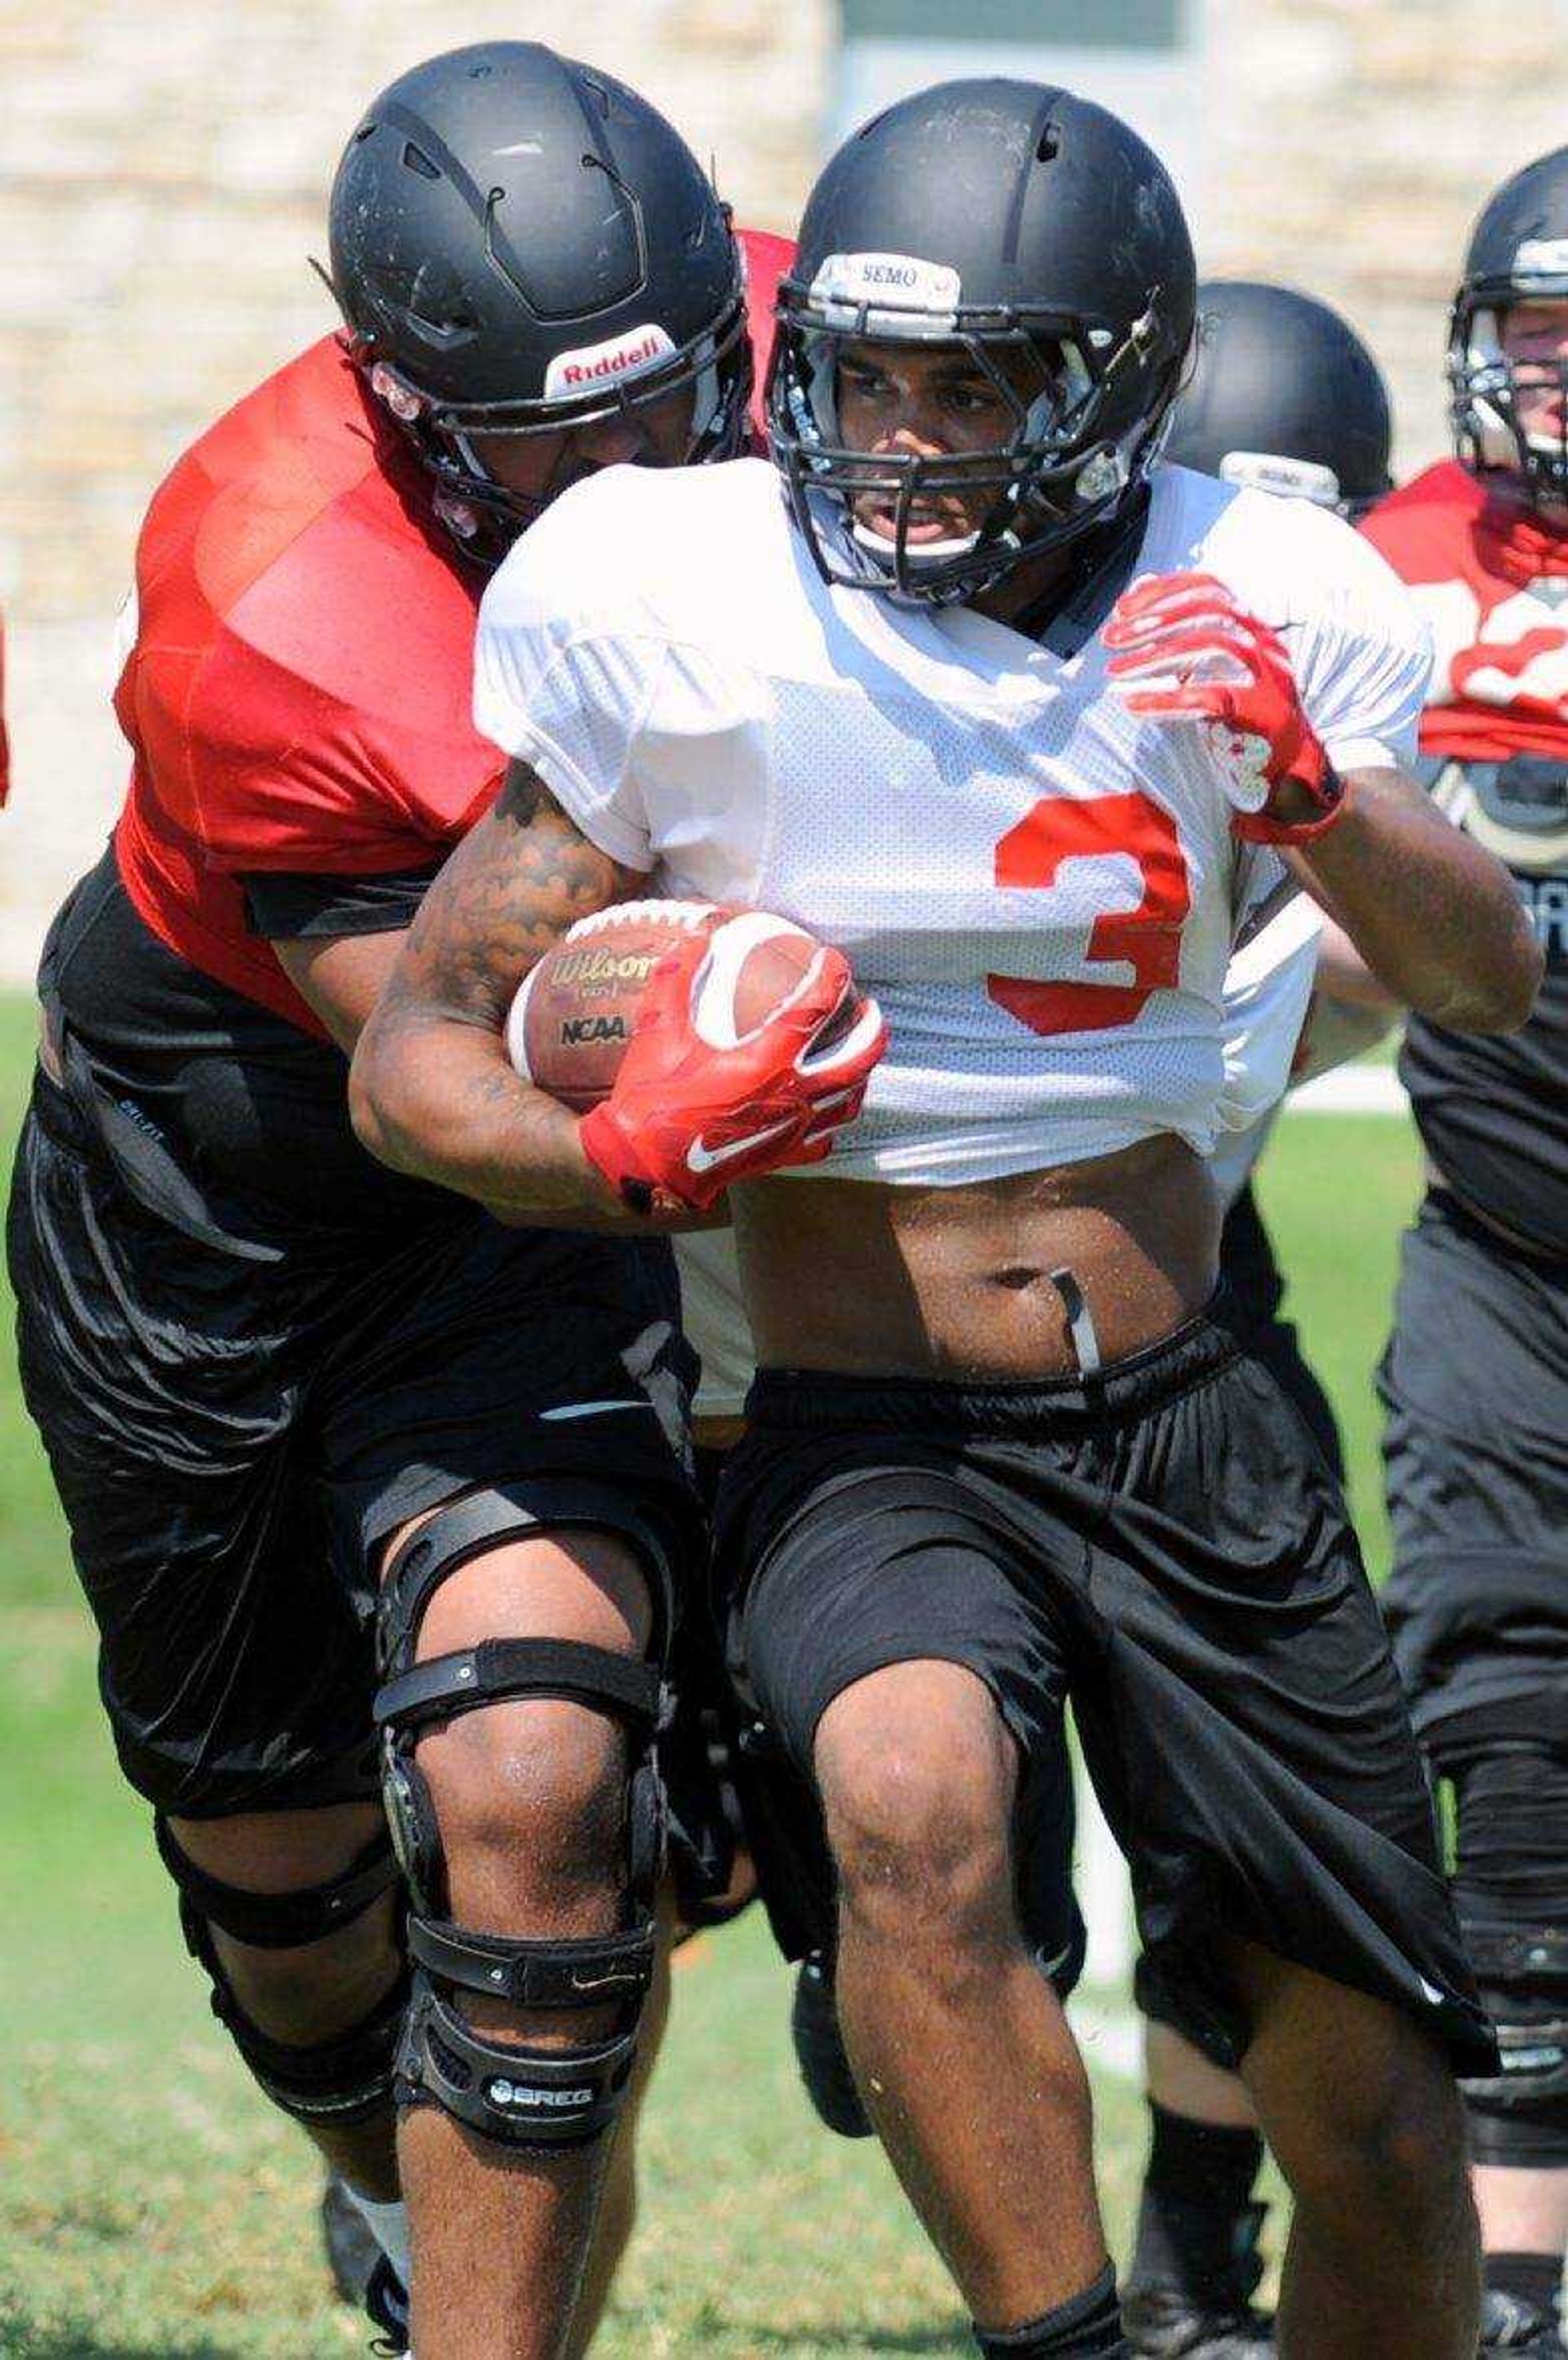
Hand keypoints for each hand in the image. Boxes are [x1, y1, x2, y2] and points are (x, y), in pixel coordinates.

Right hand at [578, 932, 886, 1211]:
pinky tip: (824, 1107)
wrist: (646, 1165)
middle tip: (870, 1009)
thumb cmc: (652, 1099)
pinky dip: (832, 1117)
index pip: (816, 1008)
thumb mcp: (657, 1030)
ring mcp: (791, 1130)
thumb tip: (698, 933)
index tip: (833, 960)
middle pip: (856, 1060)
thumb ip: (678, 976)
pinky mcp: (782, 1156)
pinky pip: (824, 1137)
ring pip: (848, 1101)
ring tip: (857, 1055)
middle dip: (872, 1030)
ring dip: (860, 1073)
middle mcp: (791, 1097)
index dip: (832, 976)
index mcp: (766, 1062)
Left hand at [1103, 572, 1344, 843]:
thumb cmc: (1244, 710)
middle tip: (1112, 637)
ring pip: (1211, 646)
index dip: (1163, 592)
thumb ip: (1181, 631)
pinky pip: (1209, 698)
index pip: (1209, 588)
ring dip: (1155, 656)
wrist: (1289, 760)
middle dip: (1153, 621)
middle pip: (1208, 611)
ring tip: (1116, 670)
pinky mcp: (1260, 712)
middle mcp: (1263, 643)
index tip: (1123, 608)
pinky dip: (1166, 700)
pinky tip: (1135, 705)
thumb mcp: (1212, 664)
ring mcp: (1266, 675)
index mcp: (1252, 626)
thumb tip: (1143, 587)